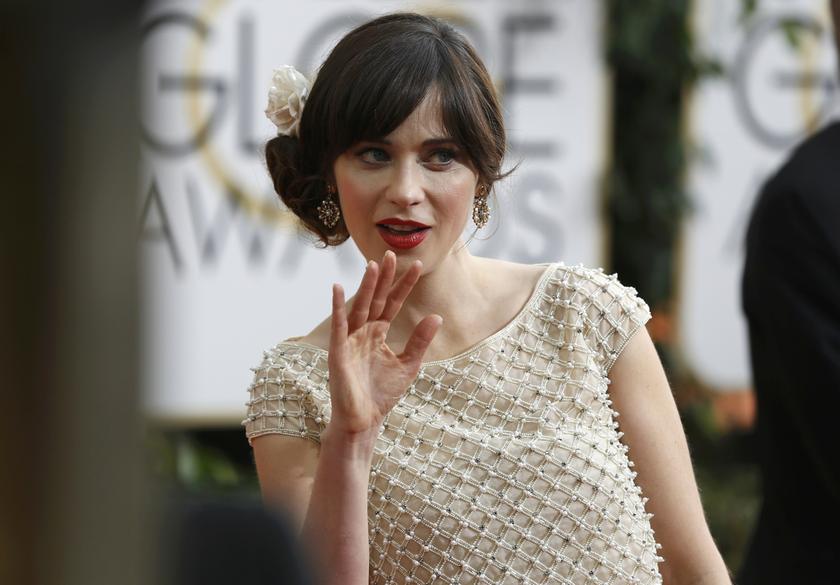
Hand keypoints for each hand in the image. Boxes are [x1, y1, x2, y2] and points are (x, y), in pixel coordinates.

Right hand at [327, 251, 441, 438]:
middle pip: (376, 299)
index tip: (418, 266)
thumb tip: (436, 315)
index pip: (393, 303)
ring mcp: (349, 340)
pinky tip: (337, 288)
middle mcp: (363, 332)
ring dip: (365, 287)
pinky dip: (337, 307)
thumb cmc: (382, 394)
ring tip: (372, 265)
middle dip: (384, 278)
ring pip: (359, 307)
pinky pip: (338, 326)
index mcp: (378, 333)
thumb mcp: (408, 364)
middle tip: (392, 253)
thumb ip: (420, 340)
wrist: (363, 420)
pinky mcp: (338, 351)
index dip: (404, 285)